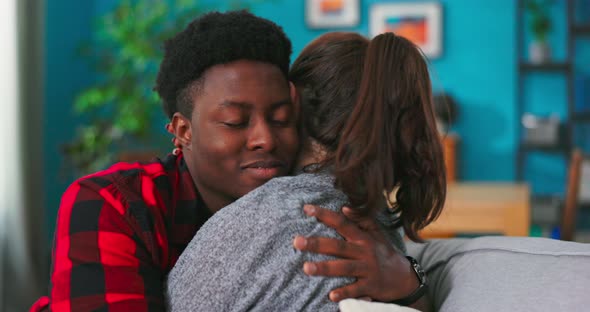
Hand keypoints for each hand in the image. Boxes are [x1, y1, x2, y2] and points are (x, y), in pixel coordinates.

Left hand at [293, 205, 417, 302]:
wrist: (405, 278)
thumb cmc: (384, 253)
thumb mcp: (377, 233)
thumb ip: (361, 219)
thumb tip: (344, 207)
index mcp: (363, 238)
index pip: (342, 223)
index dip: (325, 215)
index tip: (306, 208)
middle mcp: (364, 252)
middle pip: (338, 246)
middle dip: (317, 243)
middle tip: (296, 242)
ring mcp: (367, 269)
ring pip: (344, 268)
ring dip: (325, 268)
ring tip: (306, 268)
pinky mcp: (371, 287)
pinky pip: (355, 290)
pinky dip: (344, 293)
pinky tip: (330, 295)